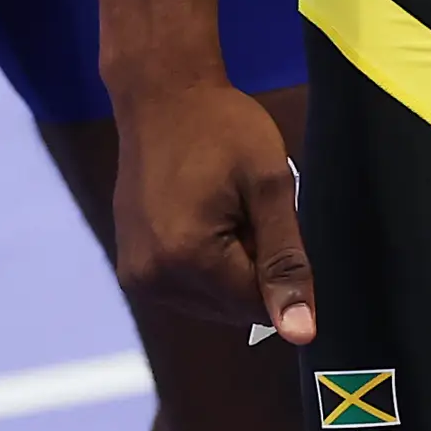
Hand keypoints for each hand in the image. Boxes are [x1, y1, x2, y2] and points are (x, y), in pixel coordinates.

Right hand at [111, 78, 313, 344]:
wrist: (162, 94)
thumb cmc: (224, 128)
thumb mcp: (270, 185)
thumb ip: (286, 262)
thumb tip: (301, 335)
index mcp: (188, 259)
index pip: (258, 306)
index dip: (276, 266)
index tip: (265, 215)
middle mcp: (153, 279)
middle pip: (232, 309)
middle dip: (250, 267)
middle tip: (241, 206)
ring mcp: (136, 275)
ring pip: (211, 303)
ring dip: (228, 268)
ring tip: (219, 207)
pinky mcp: (130, 267)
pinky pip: (185, 288)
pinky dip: (203, 264)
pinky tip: (199, 215)